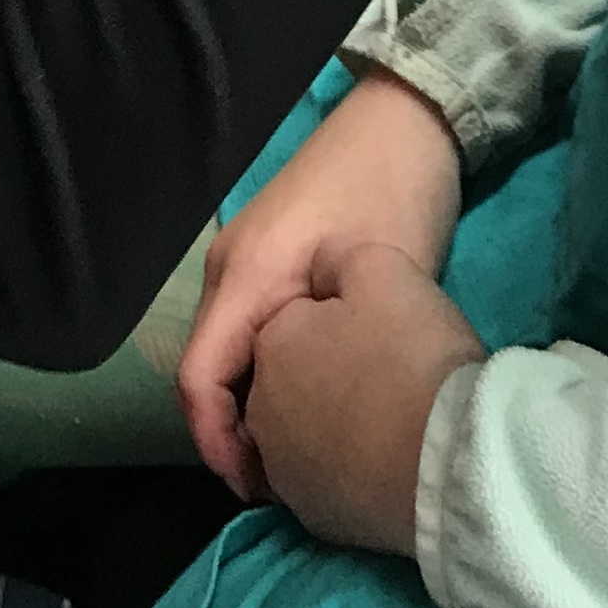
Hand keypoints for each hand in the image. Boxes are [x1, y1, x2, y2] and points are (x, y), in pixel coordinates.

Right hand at [179, 69, 462, 496]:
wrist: (408, 116)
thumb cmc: (396, 193)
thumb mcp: (375, 278)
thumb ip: (334, 347)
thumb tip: (311, 420)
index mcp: (244, 274)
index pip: (198, 379)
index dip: (218, 444)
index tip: (255, 490)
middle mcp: (228, 267)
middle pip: (206, 369)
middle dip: (233, 433)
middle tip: (283, 484)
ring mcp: (244, 256)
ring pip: (227, 350)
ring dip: (250, 401)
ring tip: (295, 450)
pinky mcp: (268, 253)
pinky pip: (246, 326)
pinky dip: (263, 370)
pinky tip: (303, 396)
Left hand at [244, 238, 487, 555]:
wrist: (449, 460)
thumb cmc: (414, 355)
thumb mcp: (381, 266)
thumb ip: (338, 261)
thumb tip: (321, 272)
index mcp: (271, 343)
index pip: (298, 320)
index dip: (341, 321)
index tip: (382, 330)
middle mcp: (261, 410)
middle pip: (292, 378)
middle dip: (326, 372)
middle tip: (386, 372)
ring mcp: (284, 470)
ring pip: (302, 431)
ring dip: (332, 421)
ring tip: (390, 418)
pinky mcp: (315, 517)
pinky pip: (325, 479)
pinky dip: (347, 468)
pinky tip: (386, 460)